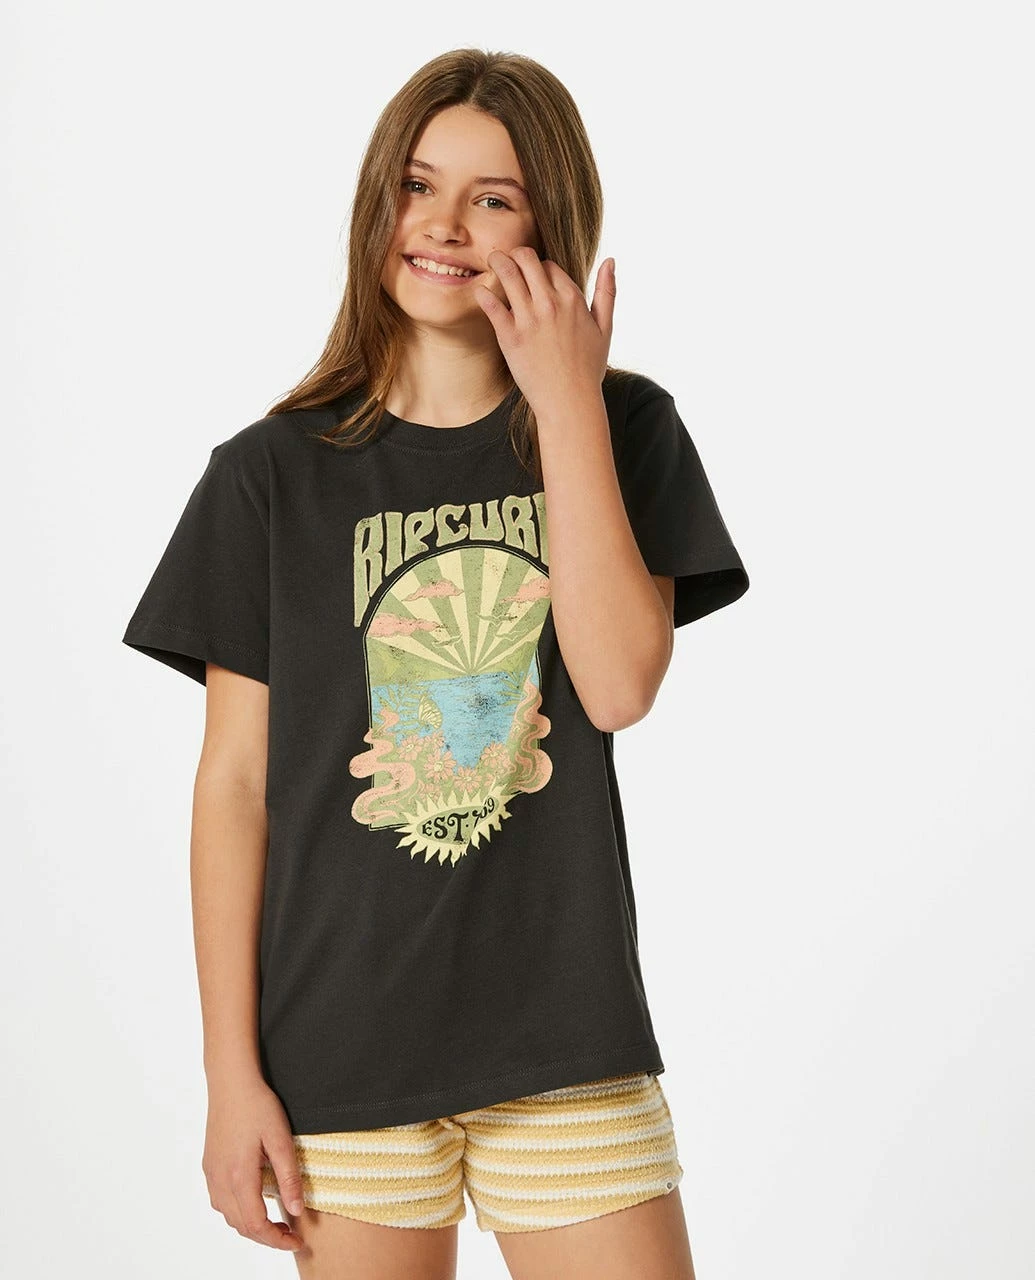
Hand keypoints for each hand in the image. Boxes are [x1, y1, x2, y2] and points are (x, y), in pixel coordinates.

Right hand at [202, 1075, 305, 1252]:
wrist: (231, 1082)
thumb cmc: (258, 1106)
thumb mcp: (281, 1138)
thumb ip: (289, 1176)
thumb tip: (297, 1210)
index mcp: (239, 1175)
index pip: (255, 1224)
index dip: (276, 1240)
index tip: (297, 1240)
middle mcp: (220, 1180)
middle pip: (241, 1225)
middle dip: (266, 1237)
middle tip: (291, 1233)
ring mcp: (211, 1174)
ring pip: (228, 1216)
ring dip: (251, 1225)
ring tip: (276, 1220)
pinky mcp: (209, 1166)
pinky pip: (221, 1201)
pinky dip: (238, 1211)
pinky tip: (255, 1200)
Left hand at [474, 248, 615, 413]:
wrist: (569, 402)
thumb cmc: (588, 369)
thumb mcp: (605, 328)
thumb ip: (607, 292)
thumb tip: (610, 260)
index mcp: (573, 299)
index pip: (548, 265)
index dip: (538, 267)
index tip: (532, 276)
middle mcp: (550, 304)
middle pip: (526, 259)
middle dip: (515, 253)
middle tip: (506, 257)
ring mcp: (529, 319)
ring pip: (508, 273)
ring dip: (497, 261)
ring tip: (492, 261)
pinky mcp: (510, 337)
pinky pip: (491, 304)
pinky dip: (484, 293)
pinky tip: (481, 292)